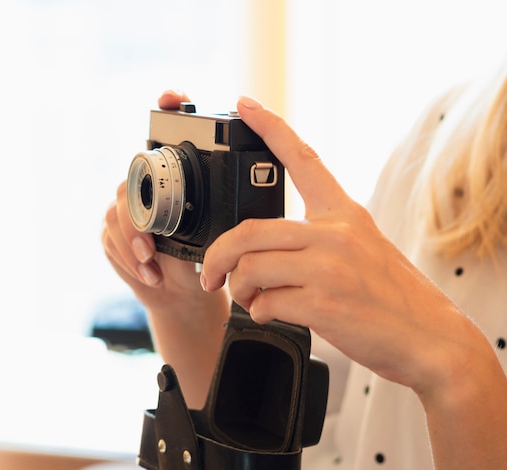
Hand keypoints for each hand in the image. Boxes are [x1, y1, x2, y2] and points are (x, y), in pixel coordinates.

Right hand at [102, 89, 227, 311]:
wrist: (183, 294)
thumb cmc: (206, 263)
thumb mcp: (224, 240)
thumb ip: (230, 218)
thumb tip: (249, 195)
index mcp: (180, 178)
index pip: (172, 133)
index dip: (170, 108)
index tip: (171, 97)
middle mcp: (150, 184)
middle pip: (133, 179)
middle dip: (139, 217)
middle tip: (152, 242)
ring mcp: (126, 206)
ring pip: (117, 211)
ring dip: (133, 241)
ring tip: (150, 261)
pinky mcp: (111, 230)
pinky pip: (110, 236)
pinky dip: (128, 258)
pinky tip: (148, 272)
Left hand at [199, 96, 479, 395]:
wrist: (430, 337)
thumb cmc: (392, 294)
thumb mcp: (363, 246)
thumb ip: (320, 235)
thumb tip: (267, 247)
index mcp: (344, 213)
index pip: (302, 158)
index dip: (270, 127)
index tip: (247, 105)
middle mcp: (335, 233)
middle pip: (248, 231)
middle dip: (217, 257)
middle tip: (211, 274)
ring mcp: (329, 268)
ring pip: (250, 268)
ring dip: (238, 290)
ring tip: (249, 298)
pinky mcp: (324, 303)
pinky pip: (265, 302)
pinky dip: (259, 312)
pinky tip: (272, 313)